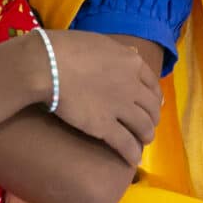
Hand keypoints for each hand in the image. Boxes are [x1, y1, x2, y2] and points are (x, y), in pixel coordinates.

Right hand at [47, 30, 162, 165]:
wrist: (47, 65)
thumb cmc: (66, 47)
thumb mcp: (100, 42)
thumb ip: (118, 52)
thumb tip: (131, 55)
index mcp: (131, 62)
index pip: (153, 84)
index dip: (155, 98)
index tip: (153, 105)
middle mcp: (132, 85)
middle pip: (152, 108)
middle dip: (152, 119)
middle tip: (146, 126)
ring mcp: (120, 107)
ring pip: (144, 128)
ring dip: (145, 137)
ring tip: (141, 143)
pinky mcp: (105, 127)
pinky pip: (126, 144)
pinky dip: (132, 154)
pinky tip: (132, 160)